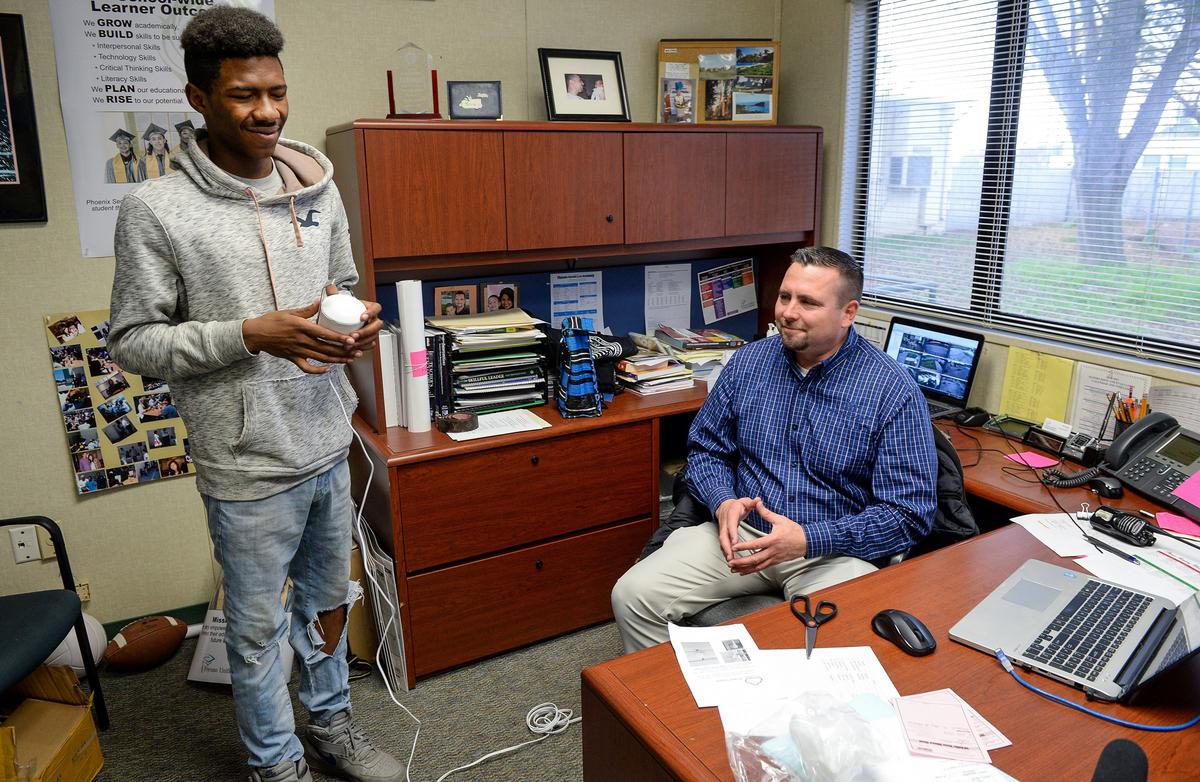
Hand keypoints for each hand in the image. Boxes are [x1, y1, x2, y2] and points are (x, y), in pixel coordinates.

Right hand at [243, 298, 361, 374]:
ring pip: (321, 358)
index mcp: (302, 327)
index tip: (352, 339)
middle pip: (326, 348)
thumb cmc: (271, 320)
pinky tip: (328, 369)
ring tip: (350, 359)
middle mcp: (301, 340)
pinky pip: (307, 368)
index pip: (324, 334)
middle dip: (344, 351)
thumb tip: (320, 301)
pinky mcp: (293, 358)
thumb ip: (307, 310)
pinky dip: (318, 370)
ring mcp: (297, 351)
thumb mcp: (289, 312)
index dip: (339, 338)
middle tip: (357, 351)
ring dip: (337, 360)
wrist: (255, 334)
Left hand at [324, 283, 384, 353]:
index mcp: (370, 308)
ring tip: (350, 344)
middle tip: (354, 335)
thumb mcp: (339, 300)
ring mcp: (372, 331)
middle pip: (376, 326)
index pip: (376, 308)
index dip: (371, 313)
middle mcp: (373, 320)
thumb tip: (329, 286)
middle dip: (366, 332)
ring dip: (363, 342)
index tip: (362, 317)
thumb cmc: (345, 309)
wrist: (345, 318)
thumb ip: (334, 293)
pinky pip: (369, 345)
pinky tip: (354, 351)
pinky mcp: (368, 340)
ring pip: (373, 337)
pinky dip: (362, 349)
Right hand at [716, 496, 757, 561]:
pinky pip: (723, 544)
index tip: (734, 543)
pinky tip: (731, 560)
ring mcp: (722, 529)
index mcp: (731, 514)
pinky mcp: (723, 534)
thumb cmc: (738, 505)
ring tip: (731, 562)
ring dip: (726, 552)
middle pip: (724, 536)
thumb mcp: (745, 502)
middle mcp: (724, 522)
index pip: (731, 525)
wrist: (725, 506)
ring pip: (722, 542)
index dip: (732, 534)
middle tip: (731, 558)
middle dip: (727, 548)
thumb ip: (752, 503)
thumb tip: (758, 500)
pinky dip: (726, 552)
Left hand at [728, 499, 806, 574]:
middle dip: (741, 562)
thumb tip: (757, 502)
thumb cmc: (793, 530)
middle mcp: (773, 551)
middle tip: (730, 562)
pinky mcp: (775, 562)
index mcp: (773, 540)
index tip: (734, 547)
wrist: (807, 542)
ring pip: (758, 566)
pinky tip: (743, 572)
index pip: (756, 544)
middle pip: (755, 559)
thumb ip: (766, 513)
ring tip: (733, 568)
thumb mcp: (780, 519)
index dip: (744, 546)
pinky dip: (752, 570)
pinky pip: (762, 568)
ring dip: (745, 568)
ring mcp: (774, 558)